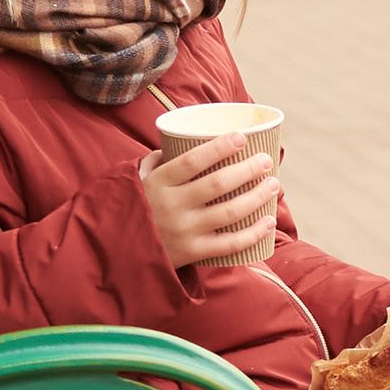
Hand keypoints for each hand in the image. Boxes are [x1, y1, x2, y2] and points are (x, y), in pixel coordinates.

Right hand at [141, 136, 279, 273]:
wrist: (116, 250)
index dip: (220, 147)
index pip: (193, 160)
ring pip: (229, 212)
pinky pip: (229, 244)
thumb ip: (157, 160)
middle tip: (265, 161)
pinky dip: (253, 233)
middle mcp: (172, 206)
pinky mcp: (192, 253)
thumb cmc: (134, 208)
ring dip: (256, 197)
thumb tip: (181, 140)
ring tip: (273, 185)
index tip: (241, 137)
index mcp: (159, 183)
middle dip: (247, 170)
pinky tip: (269, 221)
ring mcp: (183, 230)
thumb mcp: (137, 180)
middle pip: (218, 184)